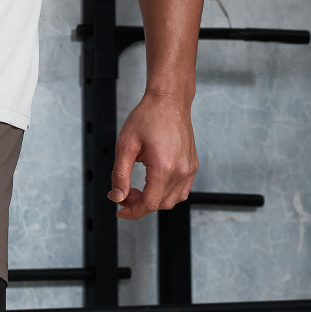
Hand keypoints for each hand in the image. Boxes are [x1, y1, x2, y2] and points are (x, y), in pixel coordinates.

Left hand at [107, 92, 197, 218]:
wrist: (169, 101)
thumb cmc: (148, 117)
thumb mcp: (125, 145)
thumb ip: (120, 175)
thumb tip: (118, 197)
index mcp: (164, 168)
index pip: (149, 204)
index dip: (132, 211)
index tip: (119, 208)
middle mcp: (181, 171)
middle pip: (160, 205)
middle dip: (139, 205)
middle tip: (124, 194)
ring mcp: (189, 169)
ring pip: (172, 200)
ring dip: (153, 200)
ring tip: (137, 189)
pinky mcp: (192, 165)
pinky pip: (182, 190)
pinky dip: (167, 194)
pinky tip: (153, 184)